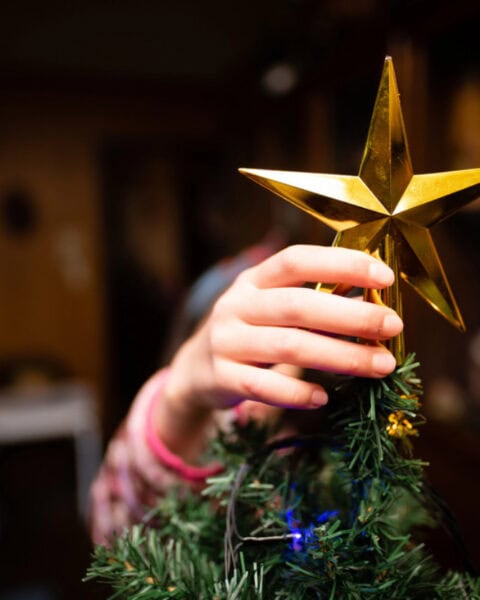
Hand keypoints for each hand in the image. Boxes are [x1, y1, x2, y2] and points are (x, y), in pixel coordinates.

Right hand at [160, 245, 402, 426]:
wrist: (195, 369)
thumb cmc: (250, 332)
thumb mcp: (271, 307)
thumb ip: (311, 301)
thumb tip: (374, 303)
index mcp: (253, 280)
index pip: (296, 261)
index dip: (341, 264)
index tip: (385, 276)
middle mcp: (236, 305)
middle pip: (297, 305)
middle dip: (351, 315)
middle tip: (392, 326)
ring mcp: (226, 341)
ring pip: (288, 346)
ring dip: (340, 356)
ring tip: (381, 365)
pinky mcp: (221, 377)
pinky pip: (262, 386)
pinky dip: (296, 393)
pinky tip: (324, 397)